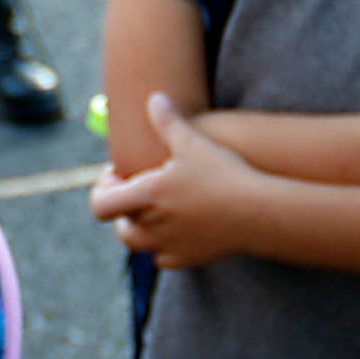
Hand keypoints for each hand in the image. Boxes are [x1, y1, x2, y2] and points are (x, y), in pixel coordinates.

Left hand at [88, 92, 261, 270]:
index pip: (100, 204)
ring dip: (140, 228)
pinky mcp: (186, 260)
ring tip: (156, 209)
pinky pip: (162, 257)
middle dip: (124, 209)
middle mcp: (151, 226)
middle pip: (120, 225)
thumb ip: (167, 121)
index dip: (104, 189)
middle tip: (139, 191)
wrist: (258, 212)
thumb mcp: (193, 143)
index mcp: (146, 196)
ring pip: (138, 244)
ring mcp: (167, 246)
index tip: (119, 175)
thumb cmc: (224, 174)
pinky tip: (177, 228)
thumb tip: (154, 98)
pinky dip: (163, 246)